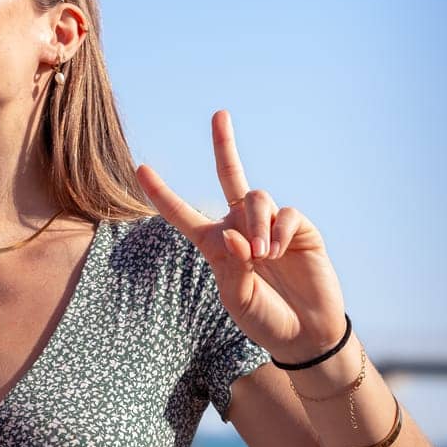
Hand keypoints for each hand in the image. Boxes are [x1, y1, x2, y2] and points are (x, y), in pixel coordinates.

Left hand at [137, 110, 347, 360]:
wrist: (306, 333)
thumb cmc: (264, 318)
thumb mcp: (238, 299)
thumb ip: (231, 268)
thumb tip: (232, 235)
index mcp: (214, 243)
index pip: (183, 213)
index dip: (162, 192)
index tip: (141, 168)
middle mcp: (240, 226)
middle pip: (229, 176)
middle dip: (224, 144)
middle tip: (219, 114)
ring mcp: (270, 224)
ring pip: (256, 198)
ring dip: (256, 224)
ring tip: (262, 256)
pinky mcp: (300, 229)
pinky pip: (286, 213)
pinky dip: (279, 230)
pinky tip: (277, 251)